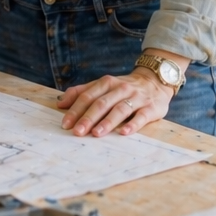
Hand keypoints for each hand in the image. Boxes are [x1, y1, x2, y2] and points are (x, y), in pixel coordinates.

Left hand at [56, 68, 174, 136]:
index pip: (88, 96)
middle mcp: (121, 88)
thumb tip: (60, 102)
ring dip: (107, 122)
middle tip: (77, 132)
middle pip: (101, 103)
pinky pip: (141, 117)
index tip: (65, 123)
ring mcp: (136, 98)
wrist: (155, 81)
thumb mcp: (103, 85)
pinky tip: (123, 133)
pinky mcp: (151, 108)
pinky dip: (133, 125)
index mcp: (107, 83)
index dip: (76, 110)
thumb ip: (82, 92)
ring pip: (119, 109)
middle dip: (88, 118)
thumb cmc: (124, 88)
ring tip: (96, 133)